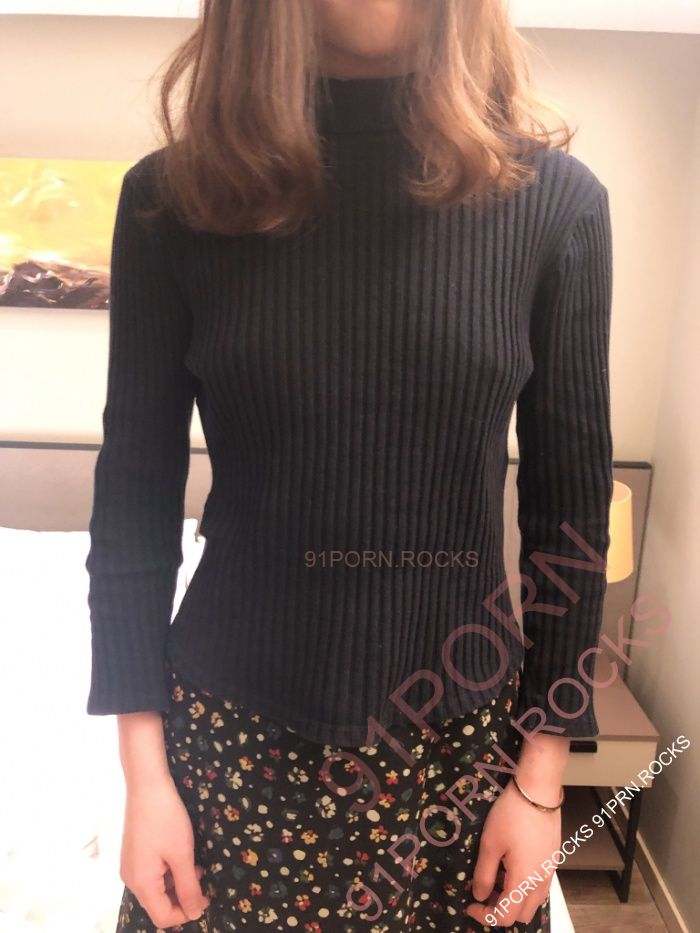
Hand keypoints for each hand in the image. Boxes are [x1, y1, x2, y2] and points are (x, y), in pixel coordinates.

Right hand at [119, 775, 210, 928]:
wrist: (147, 785)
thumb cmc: (166, 819)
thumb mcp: (182, 854)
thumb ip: (188, 887)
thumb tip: (195, 913)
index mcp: (141, 884)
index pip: (162, 917)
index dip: (186, 913)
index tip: (206, 897)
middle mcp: (131, 879)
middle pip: (158, 904)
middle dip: (182, 898)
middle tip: (203, 880)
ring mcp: (130, 865)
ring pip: (156, 888)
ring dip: (177, 883)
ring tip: (195, 865)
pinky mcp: (134, 853)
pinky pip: (152, 873)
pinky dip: (168, 871)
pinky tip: (182, 856)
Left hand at [465, 777, 560, 926]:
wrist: (538, 791)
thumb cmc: (511, 815)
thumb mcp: (490, 844)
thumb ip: (484, 874)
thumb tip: (479, 896)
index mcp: (524, 881)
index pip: (505, 916)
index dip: (485, 916)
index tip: (470, 905)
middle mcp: (541, 882)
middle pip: (522, 914)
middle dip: (500, 911)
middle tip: (483, 893)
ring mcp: (549, 871)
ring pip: (532, 902)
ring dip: (513, 899)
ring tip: (496, 878)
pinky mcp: (552, 860)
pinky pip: (538, 886)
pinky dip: (523, 887)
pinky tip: (510, 865)